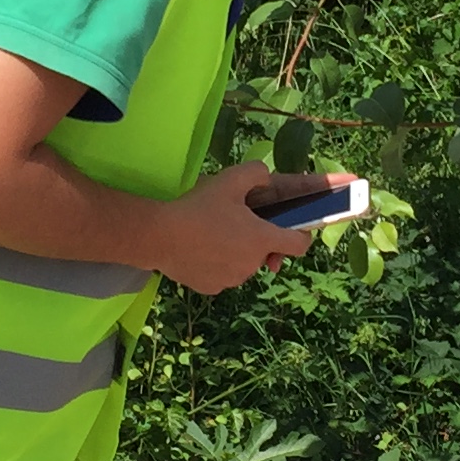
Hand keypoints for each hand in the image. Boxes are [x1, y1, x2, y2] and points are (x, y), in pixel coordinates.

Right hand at [152, 163, 344, 295]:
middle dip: (258, 240)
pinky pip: (223, 275)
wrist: (159, 236)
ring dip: (238, 252)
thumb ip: (257, 172)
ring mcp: (233, 279)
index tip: (289, 227)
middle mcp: (253, 264)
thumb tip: (266, 177)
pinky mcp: (213, 288)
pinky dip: (217, 264)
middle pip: (267, 253)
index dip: (300, 234)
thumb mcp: (230, 179)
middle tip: (236, 223)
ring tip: (214, 234)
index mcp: (263, 239)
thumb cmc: (198, 207)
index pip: (300, 245)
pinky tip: (200, 249)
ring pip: (244, 265)